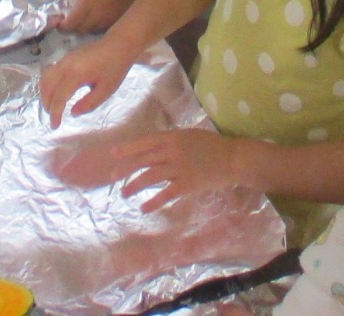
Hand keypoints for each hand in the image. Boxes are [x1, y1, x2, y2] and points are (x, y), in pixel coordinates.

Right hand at [39, 36, 137, 125]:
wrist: (118, 45)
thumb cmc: (115, 68)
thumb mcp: (106, 90)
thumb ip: (89, 103)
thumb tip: (72, 113)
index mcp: (76, 74)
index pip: (59, 97)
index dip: (55, 113)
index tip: (55, 126)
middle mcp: (66, 65)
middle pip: (47, 86)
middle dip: (46, 104)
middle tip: (53, 117)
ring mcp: (65, 59)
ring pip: (45, 77)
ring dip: (45, 93)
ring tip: (52, 107)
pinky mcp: (66, 57)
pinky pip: (50, 71)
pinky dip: (49, 84)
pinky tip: (56, 93)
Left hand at [61, 0, 171, 33]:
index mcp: (88, 3)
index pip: (70, 23)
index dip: (62, 24)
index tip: (59, 20)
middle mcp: (98, 17)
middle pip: (80, 30)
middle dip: (73, 26)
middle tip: (71, 17)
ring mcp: (112, 21)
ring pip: (93, 32)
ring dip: (86, 28)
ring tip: (85, 18)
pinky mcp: (122, 22)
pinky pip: (106, 30)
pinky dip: (99, 27)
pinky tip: (100, 18)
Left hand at [107, 128, 240, 212]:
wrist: (232, 158)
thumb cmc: (211, 145)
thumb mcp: (188, 135)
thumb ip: (170, 140)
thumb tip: (151, 147)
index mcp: (172, 137)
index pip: (144, 142)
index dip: (127, 148)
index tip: (112, 154)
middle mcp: (172, 151)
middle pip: (143, 160)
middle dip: (125, 169)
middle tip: (111, 177)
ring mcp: (179, 168)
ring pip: (150, 177)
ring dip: (134, 186)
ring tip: (123, 194)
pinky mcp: (187, 185)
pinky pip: (166, 194)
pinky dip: (153, 202)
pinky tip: (143, 207)